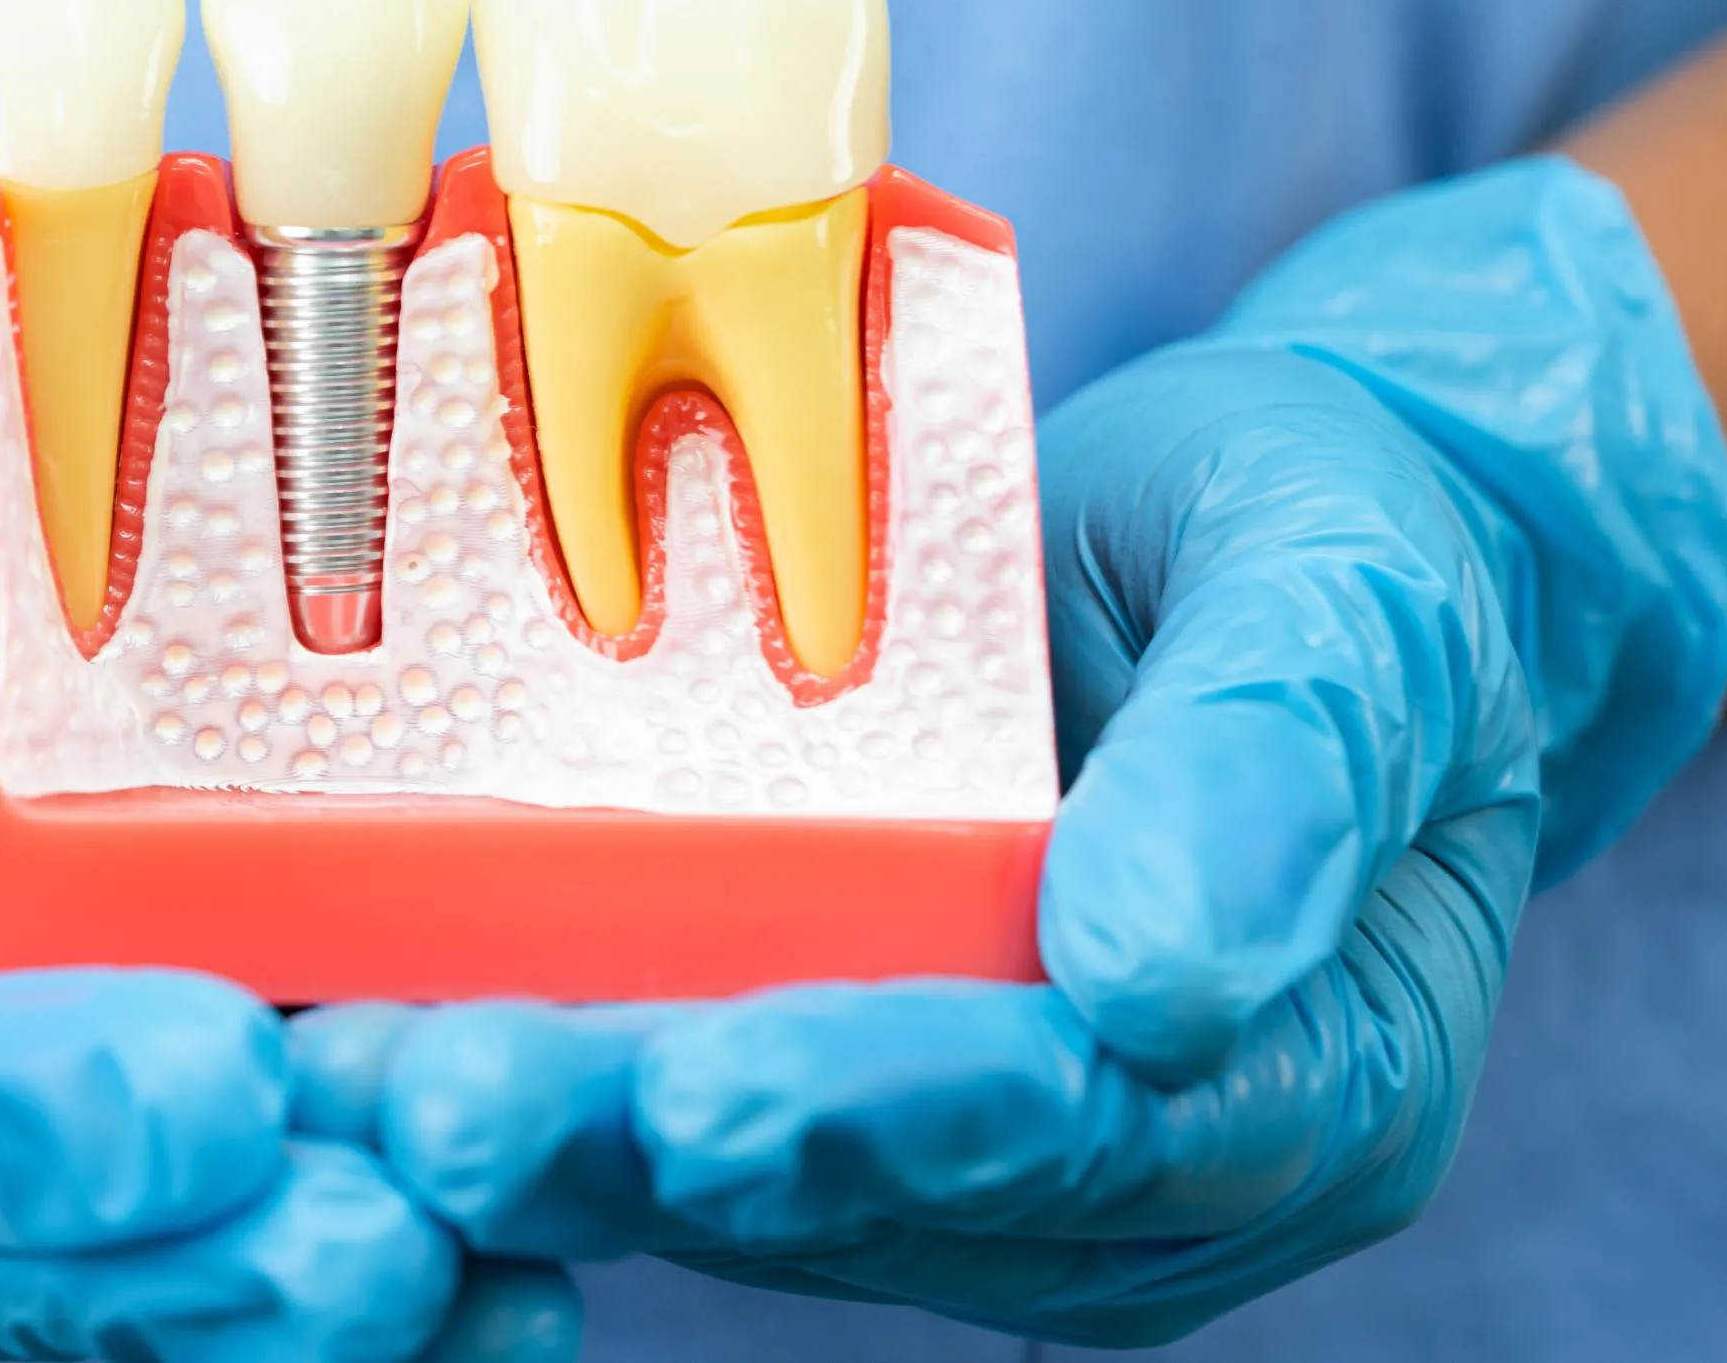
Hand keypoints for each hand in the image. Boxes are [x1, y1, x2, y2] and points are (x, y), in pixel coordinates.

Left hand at [293, 157, 1726, 1342]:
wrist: (1286, 547)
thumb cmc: (1349, 554)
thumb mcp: (1354, 596)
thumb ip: (1281, 766)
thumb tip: (1162, 981)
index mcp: (1313, 1080)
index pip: (1081, 1124)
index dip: (887, 1109)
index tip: (710, 1094)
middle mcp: (1140, 1164)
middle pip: (879, 1181)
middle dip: (654, 1142)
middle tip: (454, 1105)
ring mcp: (993, 1139)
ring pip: (758, 1169)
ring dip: (565, 1127)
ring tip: (372, 1073)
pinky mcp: (867, 1070)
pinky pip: (708, 1087)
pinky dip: (564, 1054)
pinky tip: (394, 1016)